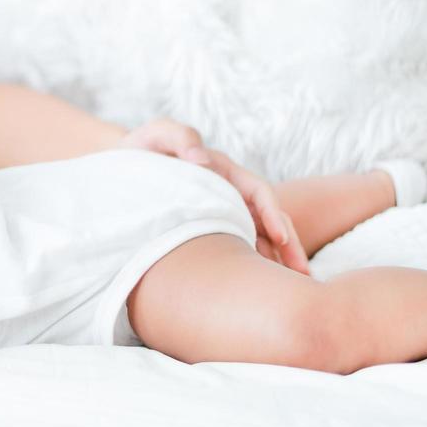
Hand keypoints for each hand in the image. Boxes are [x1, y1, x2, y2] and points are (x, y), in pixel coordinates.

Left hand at [117, 119, 309, 275]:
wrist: (123, 166)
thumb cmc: (142, 149)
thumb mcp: (156, 135)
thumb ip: (178, 136)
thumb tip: (200, 157)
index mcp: (223, 173)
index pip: (258, 193)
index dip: (272, 213)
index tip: (281, 236)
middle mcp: (230, 195)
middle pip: (269, 221)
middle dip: (289, 247)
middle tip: (303, 275)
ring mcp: (223, 214)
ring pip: (259, 239)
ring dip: (277, 261)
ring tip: (293, 288)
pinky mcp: (210, 232)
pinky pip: (238, 249)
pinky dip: (252, 267)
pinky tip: (258, 291)